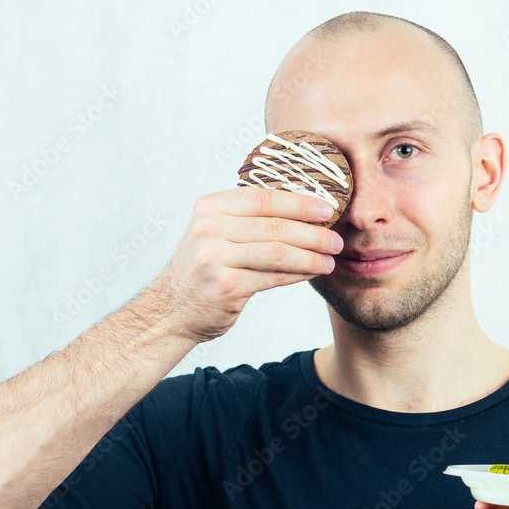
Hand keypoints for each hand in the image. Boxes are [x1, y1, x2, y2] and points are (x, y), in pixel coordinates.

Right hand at [159, 186, 342, 342]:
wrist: (171, 311)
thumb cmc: (203, 271)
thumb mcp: (216, 233)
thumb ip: (249, 220)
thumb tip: (304, 211)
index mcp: (210, 206)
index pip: (265, 198)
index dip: (301, 202)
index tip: (328, 209)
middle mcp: (209, 228)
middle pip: (275, 226)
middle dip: (313, 232)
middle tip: (337, 239)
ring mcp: (214, 257)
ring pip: (278, 252)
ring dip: (311, 256)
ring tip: (331, 258)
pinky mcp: (225, 285)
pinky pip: (273, 277)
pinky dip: (298, 274)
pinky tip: (313, 272)